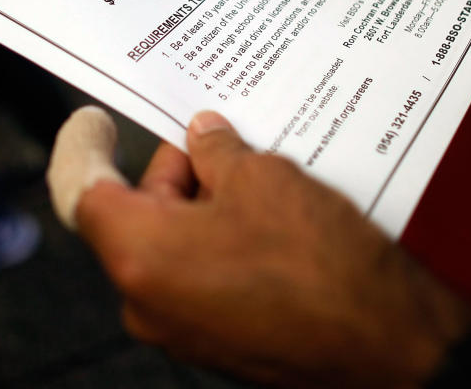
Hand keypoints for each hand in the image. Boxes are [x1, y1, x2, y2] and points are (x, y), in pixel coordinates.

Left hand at [48, 107, 470, 387]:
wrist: (387, 349)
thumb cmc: (319, 268)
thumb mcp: (263, 179)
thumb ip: (216, 150)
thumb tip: (203, 137)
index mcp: (141, 255)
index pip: (84, 192)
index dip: (83, 149)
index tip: (92, 122)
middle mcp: (148, 301)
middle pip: (138, 215)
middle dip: (179, 173)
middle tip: (224, 144)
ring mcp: (182, 329)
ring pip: (174, 245)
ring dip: (207, 207)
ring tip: (263, 183)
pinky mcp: (217, 341)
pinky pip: (201, 277)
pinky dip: (222, 242)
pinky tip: (270, 222)